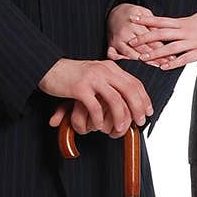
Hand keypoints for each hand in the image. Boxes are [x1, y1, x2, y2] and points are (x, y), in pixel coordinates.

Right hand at [39, 58, 153, 135]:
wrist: (48, 68)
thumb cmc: (72, 75)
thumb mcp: (95, 73)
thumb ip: (109, 82)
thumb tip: (125, 98)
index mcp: (110, 67)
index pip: (134, 82)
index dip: (144, 98)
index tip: (149, 111)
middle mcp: (104, 70)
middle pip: (130, 90)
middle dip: (138, 108)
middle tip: (139, 122)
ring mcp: (92, 79)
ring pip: (115, 100)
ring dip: (121, 117)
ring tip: (119, 128)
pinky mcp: (80, 88)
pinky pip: (95, 107)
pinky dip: (98, 120)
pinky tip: (97, 126)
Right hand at [106, 2, 168, 61]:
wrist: (113, 12)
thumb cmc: (131, 12)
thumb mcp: (144, 12)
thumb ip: (153, 23)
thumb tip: (164, 35)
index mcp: (135, 24)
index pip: (151, 39)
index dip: (163, 48)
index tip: (172, 55)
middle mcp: (125, 33)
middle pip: (143, 48)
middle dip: (157, 57)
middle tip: (167, 63)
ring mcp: (117, 40)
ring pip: (131, 54)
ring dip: (144, 62)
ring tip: (156, 66)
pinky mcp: (110, 45)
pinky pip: (114, 56)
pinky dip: (122, 62)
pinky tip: (132, 67)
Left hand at [123, 11, 196, 68]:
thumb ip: (182, 22)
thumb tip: (170, 23)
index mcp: (184, 22)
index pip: (161, 20)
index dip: (147, 20)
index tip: (134, 19)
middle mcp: (186, 32)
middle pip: (162, 34)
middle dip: (145, 38)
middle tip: (131, 42)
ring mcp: (193, 42)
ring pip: (171, 48)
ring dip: (156, 53)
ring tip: (143, 58)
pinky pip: (185, 59)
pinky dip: (174, 63)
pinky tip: (163, 67)